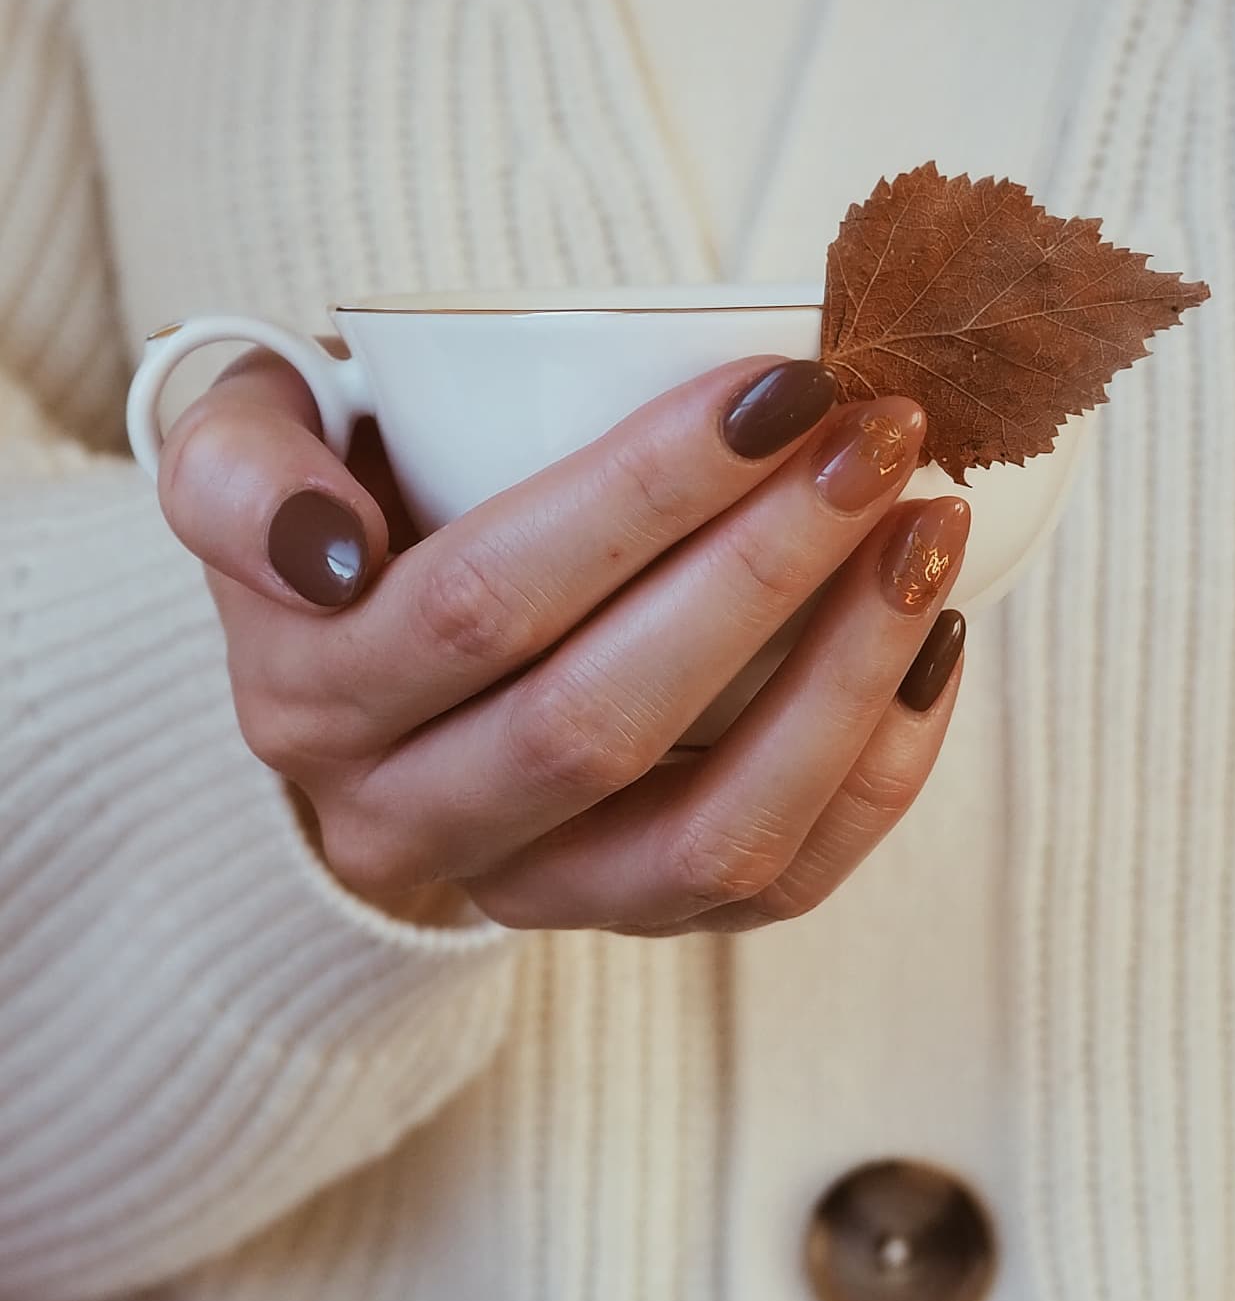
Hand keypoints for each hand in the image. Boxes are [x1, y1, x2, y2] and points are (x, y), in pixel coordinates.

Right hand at [156, 349, 969, 933]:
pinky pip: (770, 886)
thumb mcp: (241, 445)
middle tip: (883, 436)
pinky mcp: (624, 916)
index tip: (783, 384)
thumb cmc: (343, 501)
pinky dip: (873, 775)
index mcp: (309, 694)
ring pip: (708, 836)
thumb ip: (239, 475)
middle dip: (767, 568)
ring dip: (843, 681)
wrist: (362, 653)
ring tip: (928, 532)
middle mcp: (401, 820)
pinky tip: (929, 648)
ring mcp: (521, 889)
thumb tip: (329, 551)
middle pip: (605, 718)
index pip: (484, 596)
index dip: (643, 493)